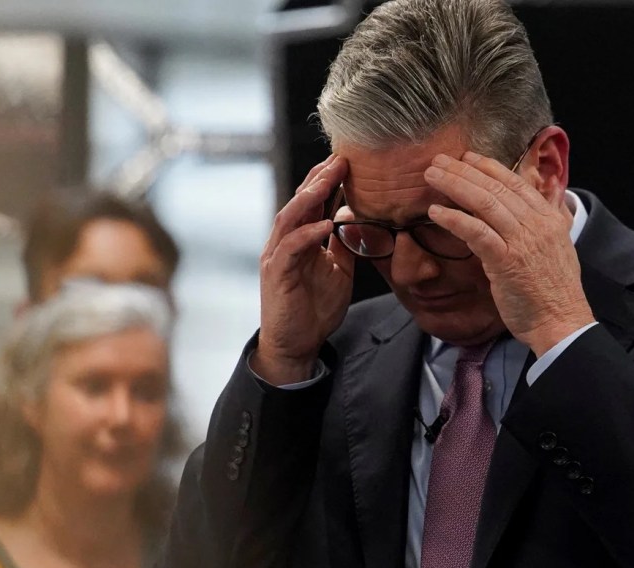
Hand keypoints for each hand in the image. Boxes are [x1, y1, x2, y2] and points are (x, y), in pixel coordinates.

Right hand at [252, 155, 355, 384]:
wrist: (296, 344)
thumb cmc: (314, 308)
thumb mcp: (339, 271)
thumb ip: (344, 245)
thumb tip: (357, 219)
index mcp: (300, 239)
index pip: (312, 202)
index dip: (328, 180)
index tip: (349, 161)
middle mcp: (285, 242)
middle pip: (300, 201)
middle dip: (320, 178)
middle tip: (341, 159)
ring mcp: (278, 256)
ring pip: (290, 217)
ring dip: (310, 197)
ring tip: (329, 180)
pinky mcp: (276, 275)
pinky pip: (290, 248)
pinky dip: (307, 234)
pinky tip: (324, 223)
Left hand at [423, 151, 593, 355]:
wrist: (561, 323)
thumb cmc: (554, 293)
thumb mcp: (555, 249)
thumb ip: (541, 227)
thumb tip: (529, 211)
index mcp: (549, 218)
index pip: (515, 182)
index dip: (488, 167)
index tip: (467, 158)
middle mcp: (537, 224)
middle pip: (495, 187)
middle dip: (463, 170)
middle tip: (438, 160)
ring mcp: (522, 241)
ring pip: (484, 202)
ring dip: (454, 185)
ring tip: (432, 176)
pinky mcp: (506, 261)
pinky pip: (476, 232)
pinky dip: (454, 218)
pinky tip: (436, 211)